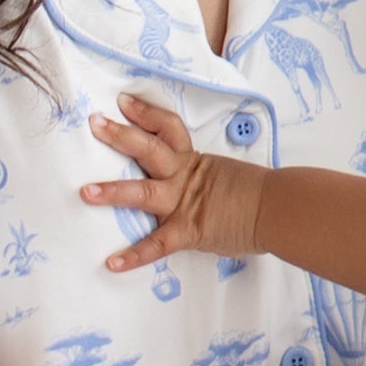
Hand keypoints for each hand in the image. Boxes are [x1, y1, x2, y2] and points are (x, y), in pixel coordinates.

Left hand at [81, 96, 265, 272]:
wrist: (280, 210)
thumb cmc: (261, 195)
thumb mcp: (229, 177)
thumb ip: (206, 179)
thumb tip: (197, 185)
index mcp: (195, 161)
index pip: (168, 129)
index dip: (145, 113)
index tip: (123, 102)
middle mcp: (184, 177)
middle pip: (148, 149)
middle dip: (120, 136)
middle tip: (95, 123)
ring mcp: (184, 203)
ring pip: (143, 193)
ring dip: (112, 192)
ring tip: (85, 192)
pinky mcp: (188, 231)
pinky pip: (157, 245)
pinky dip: (135, 255)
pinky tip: (112, 263)